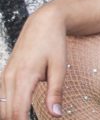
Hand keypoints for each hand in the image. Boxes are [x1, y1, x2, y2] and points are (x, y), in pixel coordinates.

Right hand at [0, 5, 66, 119]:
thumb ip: (55, 92)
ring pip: (1, 107)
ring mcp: (5, 76)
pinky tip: (19, 111)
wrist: (43, 22)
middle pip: (6, 113)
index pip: (18, 112)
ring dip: (11, 116)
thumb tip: (55, 115)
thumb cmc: (54, 43)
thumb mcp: (59, 67)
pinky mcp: (4, 74)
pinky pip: (1, 97)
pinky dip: (7, 108)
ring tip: (26, 118)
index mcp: (24, 77)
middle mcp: (10, 78)